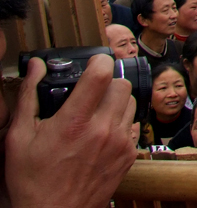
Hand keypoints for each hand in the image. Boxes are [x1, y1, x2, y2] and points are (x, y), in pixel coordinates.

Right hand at [5, 55, 136, 207]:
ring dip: (116, 102)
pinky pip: (133, 125)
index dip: (99, 61)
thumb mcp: (19, 137)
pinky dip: (121, 122)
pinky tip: (102, 131)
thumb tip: (36, 67)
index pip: (101, 74)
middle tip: (91, 91)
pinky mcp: (128, 156)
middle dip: (107, 83)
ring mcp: (119, 143)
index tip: (93, 62)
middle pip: (121, 85)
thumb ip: (29, 96)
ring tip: (96, 112)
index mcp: (75, 123)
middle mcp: (103, 130)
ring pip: (131, 103)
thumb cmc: (32, 180)